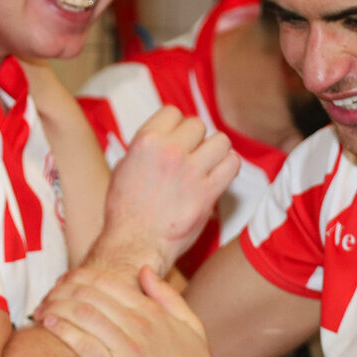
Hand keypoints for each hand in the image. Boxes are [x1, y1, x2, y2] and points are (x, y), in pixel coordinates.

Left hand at [41, 265, 231, 356]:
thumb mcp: (192, 325)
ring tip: (41, 309)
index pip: (107, 282)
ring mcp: (128, 350)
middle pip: (90, 295)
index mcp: (154, 312)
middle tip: (47, 294)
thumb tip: (144, 270)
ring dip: (57, 306)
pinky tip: (49, 324)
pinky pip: (83, 346)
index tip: (64, 281)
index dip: (80, 277)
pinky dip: (63, 330)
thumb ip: (168, 296)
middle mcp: (139, 326)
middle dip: (62, 289)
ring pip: (83, 315)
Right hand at [94, 107, 239, 273]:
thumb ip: (146, 146)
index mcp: (146, 141)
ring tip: (207, 165)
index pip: (173, 112)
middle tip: (190, 157)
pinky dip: (228, 167)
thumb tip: (165, 133)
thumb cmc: (126, 209)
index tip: (175, 141)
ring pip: (221, 141)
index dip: (175, 126)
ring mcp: (191, 172)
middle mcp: (169, 151)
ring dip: (215, 151)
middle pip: (198, 125)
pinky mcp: (208, 192)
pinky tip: (218, 175)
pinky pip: (232, 164)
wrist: (134, 244)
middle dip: (195, 140)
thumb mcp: (124, 166)